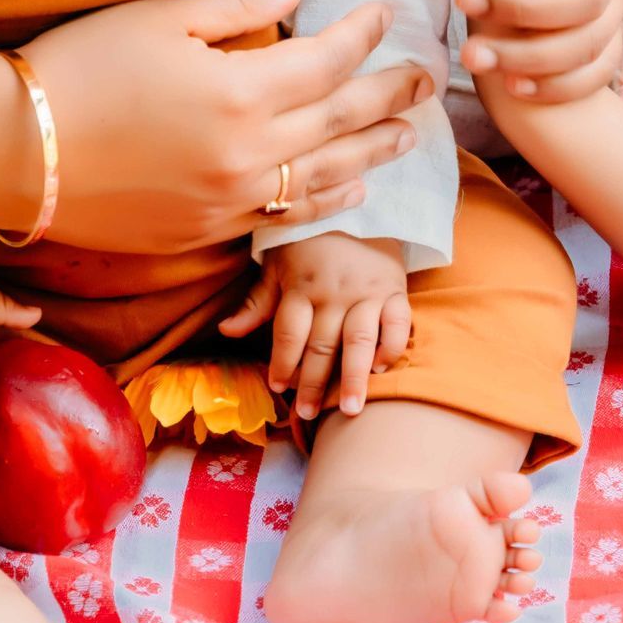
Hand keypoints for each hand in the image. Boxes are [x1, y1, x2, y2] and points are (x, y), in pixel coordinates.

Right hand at [19, 0, 434, 250]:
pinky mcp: (203, 232)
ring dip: (373, 154)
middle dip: (391, 96)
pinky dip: (323, 199)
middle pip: (342, 122)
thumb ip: (237, 9)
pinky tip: (346, 189)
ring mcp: (228, 200)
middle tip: (429, 79)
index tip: (388, 11)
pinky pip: (283, 215)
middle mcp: (249, 155)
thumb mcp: (159, 20)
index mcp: (241, 93)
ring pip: (325, 177)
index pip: (327, 61)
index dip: (363, 34)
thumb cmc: (79, 69)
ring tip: (407, 137)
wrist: (11, 153)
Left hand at [220, 230, 410, 421]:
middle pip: (322, 345)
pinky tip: (382, 370)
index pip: (289, 333)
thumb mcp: (278, 267)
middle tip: (308, 413)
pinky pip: (397, 323)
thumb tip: (226, 331)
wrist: (359, 208)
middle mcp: (333, 292)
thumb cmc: (310, 245)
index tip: (279, 388)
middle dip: (314, 383)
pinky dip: (391, 347)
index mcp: (301, 286)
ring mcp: (366, 292)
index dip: (282, 362)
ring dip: (354, 378)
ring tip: (351, 410)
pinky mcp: (395, 290)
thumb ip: (257, 303)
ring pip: (359, 341)